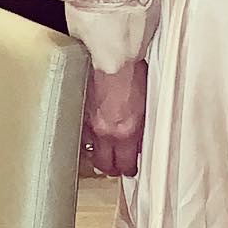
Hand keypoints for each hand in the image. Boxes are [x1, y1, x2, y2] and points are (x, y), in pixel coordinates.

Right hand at [83, 59, 148, 176]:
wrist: (116, 57)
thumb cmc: (136, 73)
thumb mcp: (147, 103)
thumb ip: (141, 124)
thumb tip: (139, 136)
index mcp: (126, 131)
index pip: (126, 162)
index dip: (129, 169)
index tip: (131, 170)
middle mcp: (106, 132)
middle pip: (106, 163)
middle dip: (112, 168)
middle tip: (116, 169)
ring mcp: (90, 124)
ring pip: (90, 152)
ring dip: (96, 157)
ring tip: (102, 159)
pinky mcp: (80, 113)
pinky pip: (81, 136)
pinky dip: (86, 141)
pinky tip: (89, 141)